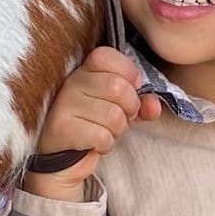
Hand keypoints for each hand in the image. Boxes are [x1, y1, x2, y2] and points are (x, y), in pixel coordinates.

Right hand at [24, 47, 161, 200]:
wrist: (60, 160)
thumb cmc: (92, 126)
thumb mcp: (119, 110)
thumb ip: (140, 103)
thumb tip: (154, 106)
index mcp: (83, 71)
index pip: (106, 56)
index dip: (128, 72)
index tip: (131, 89)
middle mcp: (70, 83)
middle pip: (118, 87)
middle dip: (130, 108)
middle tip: (121, 118)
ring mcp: (63, 105)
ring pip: (113, 115)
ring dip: (117, 130)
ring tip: (105, 131)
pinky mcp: (61, 128)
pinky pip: (102, 136)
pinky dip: (106, 144)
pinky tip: (95, 143)